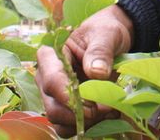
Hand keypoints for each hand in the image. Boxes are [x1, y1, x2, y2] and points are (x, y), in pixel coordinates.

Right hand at [36, 4, 133, 136]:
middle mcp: (47, 78)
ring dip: (86, 123)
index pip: (50, 80)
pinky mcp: (66, 108)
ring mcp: (55, 96)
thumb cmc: (105, 32)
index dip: (67, 96)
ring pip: (60, 122)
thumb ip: (100, 50)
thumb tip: (97, 72)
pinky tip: (107, 115)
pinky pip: (69, 127)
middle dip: (81, 114)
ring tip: (109, 111)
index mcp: (51, 56)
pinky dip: (89, 127)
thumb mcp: (106, 34)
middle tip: (106, 108)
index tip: (90, 104)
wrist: (113, 40)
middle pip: (53, 108)